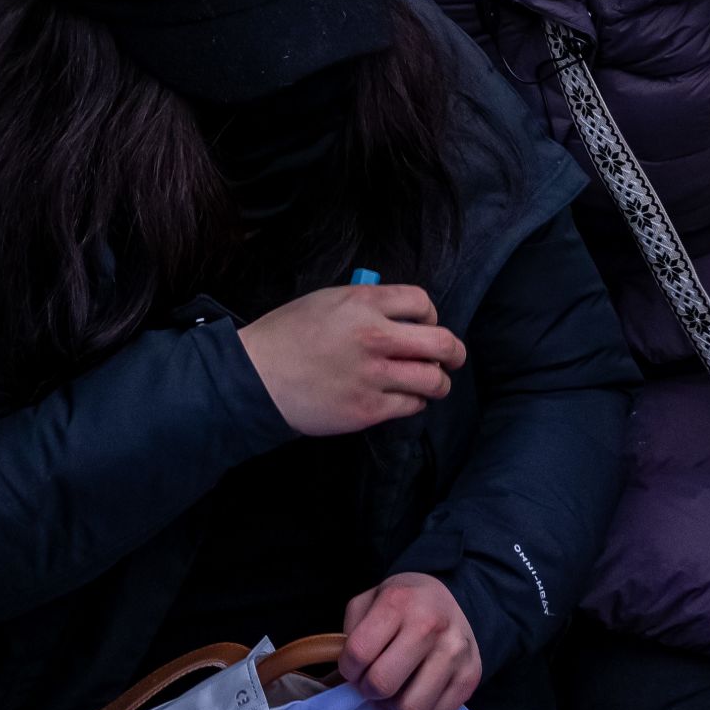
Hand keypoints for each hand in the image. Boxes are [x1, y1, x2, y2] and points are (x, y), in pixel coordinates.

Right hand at [239, 283, 465, 435]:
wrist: (255, 378)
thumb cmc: (285, 337)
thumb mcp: (326, 301)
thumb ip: (365, 303)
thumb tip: (398, 313)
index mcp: (363, 303)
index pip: (423, 302)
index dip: (431, 315)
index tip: (426, 325)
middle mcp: (375, 336)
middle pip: (442, 342)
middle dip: (454, 352)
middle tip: (453, 357)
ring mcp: (373, 375)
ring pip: (433, 379)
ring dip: (438, 381)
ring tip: (432, 382)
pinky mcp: (368, 408)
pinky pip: (411, 405)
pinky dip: (415, 402)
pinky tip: (405, 398)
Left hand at [339, 571, 482, 709]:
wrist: (450, 597)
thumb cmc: (402, 605)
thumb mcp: (368, 601)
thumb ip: (350, 633)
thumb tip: (343, 677)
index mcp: (398, 602)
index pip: (358, 653)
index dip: (348, 669)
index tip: (354, 666)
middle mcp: (430, 624)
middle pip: (383, 684)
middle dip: (369, 690)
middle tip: (373, 681)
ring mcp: (455, 651)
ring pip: (411, 708)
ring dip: (395, 706)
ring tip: (396, 690)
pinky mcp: (471, 674)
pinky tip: (417, 694)